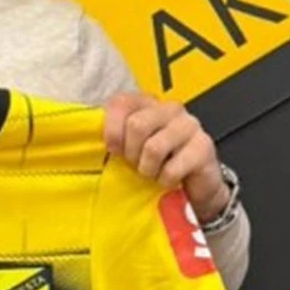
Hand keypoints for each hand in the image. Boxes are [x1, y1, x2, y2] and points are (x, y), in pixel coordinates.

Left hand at [102, 92, 231, 221]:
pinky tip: (168, 180)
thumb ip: (112, 136)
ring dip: (148, 169)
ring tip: (152, 173)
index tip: (114, 150)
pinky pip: (172, 168)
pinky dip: (165, 180)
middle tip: (136, 165)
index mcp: (147, 103)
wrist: (194, 186)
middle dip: (131, 153)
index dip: (112, 131)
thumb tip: (86, 137)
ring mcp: (189, 125)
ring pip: (154, 147)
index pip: (121, 103)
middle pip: (137, 125)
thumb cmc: (156, 164)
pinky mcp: (203, 147)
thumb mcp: (129, 147)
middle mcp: (169, 108)